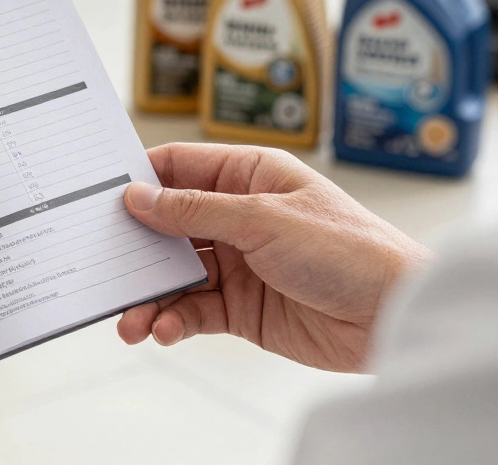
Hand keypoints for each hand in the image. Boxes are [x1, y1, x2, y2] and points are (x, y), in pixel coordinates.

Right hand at [118, 144, 431, 372]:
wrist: (397, 316)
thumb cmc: (350, 250)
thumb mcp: (264, 220)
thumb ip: (195, 211)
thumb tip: (139, 198)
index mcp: (250, 177)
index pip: (181, 168)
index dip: (141, 180)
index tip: (100, 197)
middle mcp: (240, 217)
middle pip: (169, 225)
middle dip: (136, 249)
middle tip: (102, 266)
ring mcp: (240, 263)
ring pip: (176, 275)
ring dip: (149, 295)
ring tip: (129, 320)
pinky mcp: (243, 308)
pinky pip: (193, 310)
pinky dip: (173, 320)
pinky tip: (163, 330)